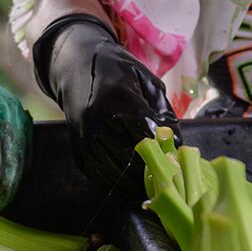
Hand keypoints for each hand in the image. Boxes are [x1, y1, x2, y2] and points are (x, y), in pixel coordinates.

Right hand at [34, 14, 177, 190]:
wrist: (74, 68)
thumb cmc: (117, 72)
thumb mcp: (146, 79)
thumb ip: (163, 109)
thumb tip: (176, 142)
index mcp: (118, 98)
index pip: (146, 132)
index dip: (163, 146)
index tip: (174, 151)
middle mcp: (97, 120)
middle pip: (133, 156)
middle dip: (153, 166)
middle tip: (169, 172)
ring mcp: (85, 138)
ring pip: (117, 171)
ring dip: (137, 179)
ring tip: (153, 179)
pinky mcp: (78, 151)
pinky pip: (101, 176)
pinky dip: (120, 182)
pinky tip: (133, 180)